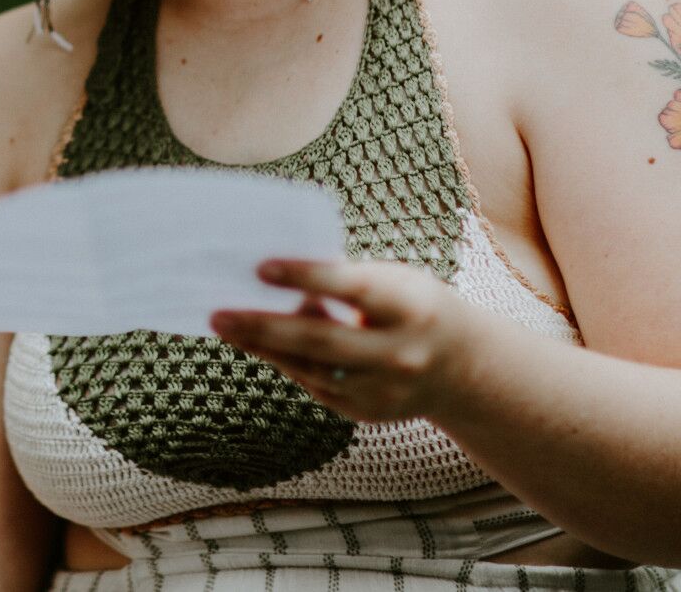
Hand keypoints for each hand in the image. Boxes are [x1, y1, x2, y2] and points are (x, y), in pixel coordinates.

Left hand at [209, 258, 481, 423]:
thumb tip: (277, 281)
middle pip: (322, 341)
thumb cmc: (412, 306)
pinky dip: (285, 362)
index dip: (307, 277)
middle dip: (264, 326)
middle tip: (217, 313)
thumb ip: (344, 281)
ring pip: (311, 369)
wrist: (463, 368)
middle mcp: (401, 353)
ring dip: (263, 346)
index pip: (353, 288)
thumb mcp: (393, 283)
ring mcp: (386, 390)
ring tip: (225, 324)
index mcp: (411, 306)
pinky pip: (315, 385)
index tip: (260, 267)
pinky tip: (256, 343)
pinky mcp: (368, 413)